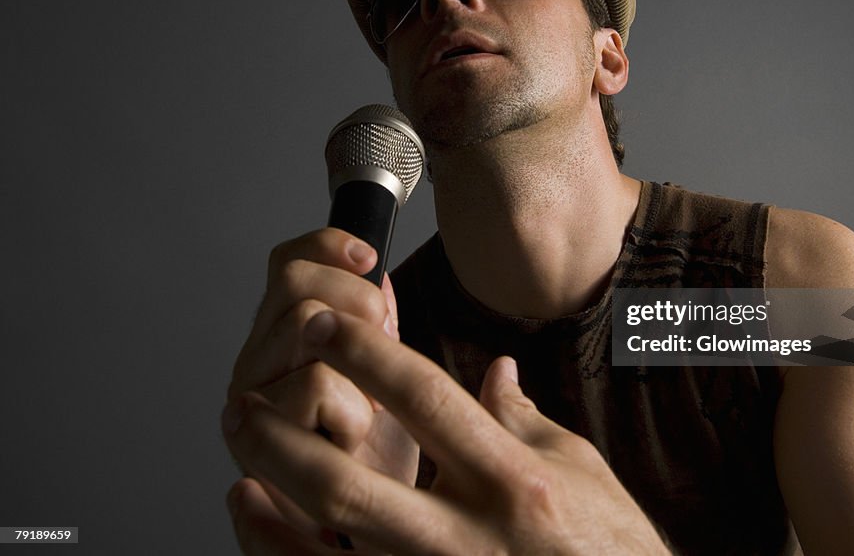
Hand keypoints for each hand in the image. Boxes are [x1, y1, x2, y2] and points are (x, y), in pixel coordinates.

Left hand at [222, 301, 670, 554]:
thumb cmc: (608, 546)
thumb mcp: (578, 468)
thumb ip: (523, 419)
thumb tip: (494, 372)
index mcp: (513, 480)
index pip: (428, 401)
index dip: (367, 357)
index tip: (326, 323)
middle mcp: (469, 535)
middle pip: (356, 478)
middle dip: (292, 427)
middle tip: (254, 384)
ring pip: (332, 536)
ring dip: (274, 481)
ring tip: (242, 430)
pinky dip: (283, 544)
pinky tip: (254, 509)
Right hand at [225, 228, 418, 551]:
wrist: (376, 532)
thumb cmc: (380, 457)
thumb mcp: (388, 376)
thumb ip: (375, 323)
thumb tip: (376, 270)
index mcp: (282, 340)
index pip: (288, 262)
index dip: (328, 246)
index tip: (371, 258)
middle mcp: (257, 363)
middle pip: (297, 285)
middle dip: (358, 306)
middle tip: (381, 349)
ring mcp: (251, 401)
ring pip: (309, 329)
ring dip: (357, 368)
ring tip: (364, 408)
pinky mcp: (256, 440)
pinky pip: (316, 387)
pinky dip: (350, 412)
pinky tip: (349, 438)